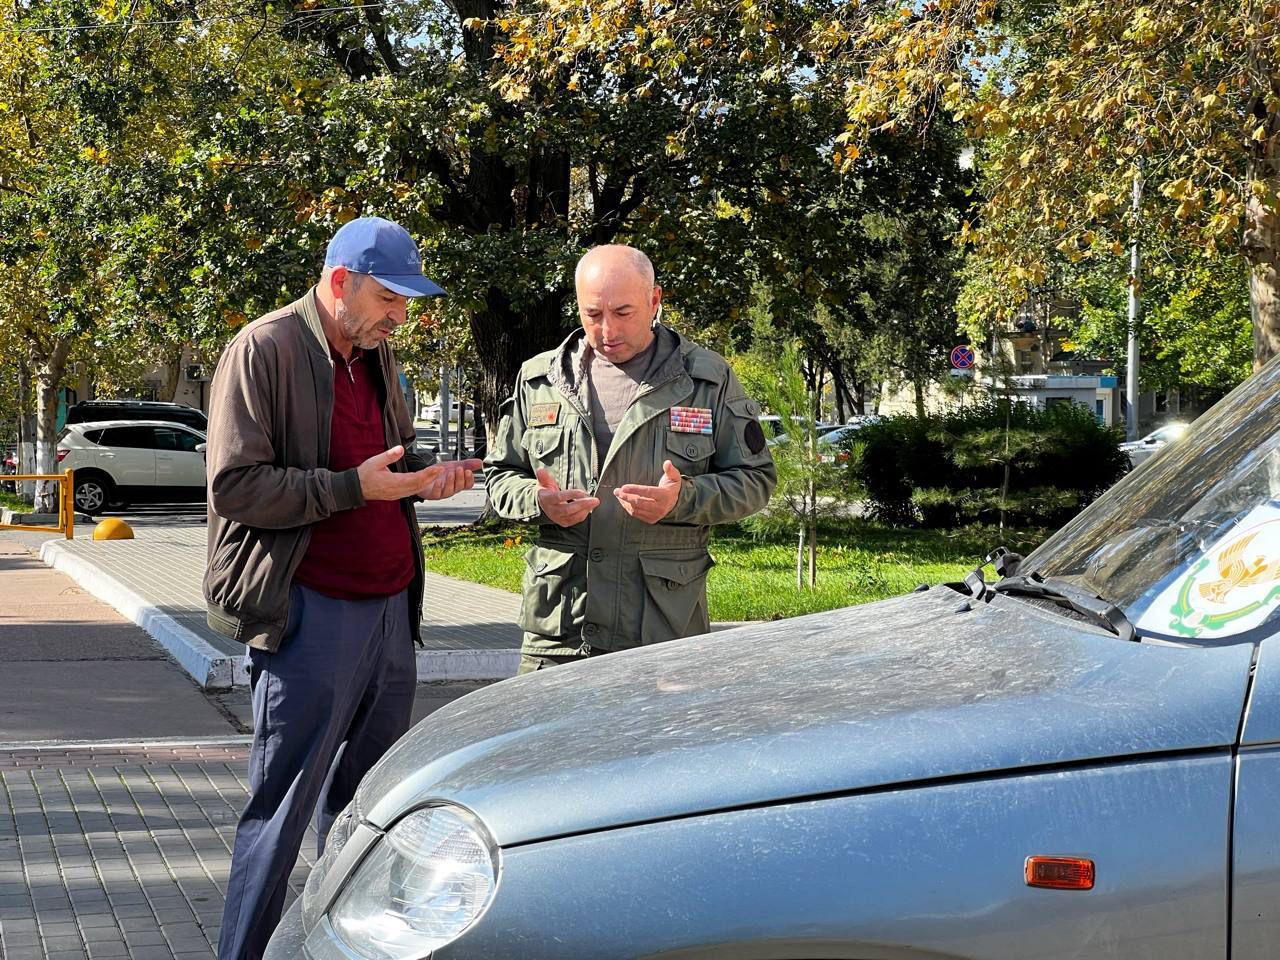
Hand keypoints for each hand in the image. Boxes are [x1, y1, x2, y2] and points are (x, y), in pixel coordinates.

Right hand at [357, 446, 481, 501]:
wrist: (355, 488)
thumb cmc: (363, 475)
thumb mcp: (374, 462)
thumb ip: (389, 455)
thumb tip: (401, 448)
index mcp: (393, 483)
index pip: (415, 479)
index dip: (428, 475)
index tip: (437, 469)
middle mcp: (397, 491)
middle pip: (419, 486)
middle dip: (431, 479)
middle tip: (442, 471)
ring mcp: (397, 494)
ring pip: (416, 490)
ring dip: (427, 483)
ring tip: (437, 475)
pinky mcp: (396, 495)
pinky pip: (411, 491)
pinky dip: (420, 486)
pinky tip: (425, 481)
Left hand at [416, 458, 483, 500]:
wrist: (425, 475)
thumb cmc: (441, 472)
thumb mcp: (454, 465)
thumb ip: (467, 464)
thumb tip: (481, 462)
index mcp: (458, 483)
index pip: (468, 485)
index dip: (469, 479)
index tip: (469, 471)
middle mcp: (452, 489)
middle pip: (459, 487)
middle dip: (460, 478)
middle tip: (460, 469)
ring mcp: (442, 493)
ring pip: (449, 491)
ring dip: (451, 481)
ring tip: (450, 472)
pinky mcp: (432, 494)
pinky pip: (436, 493)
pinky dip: (438, 486)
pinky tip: (439, 479)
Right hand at [536, 468, 599, 526]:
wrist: (543, 504)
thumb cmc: (546, 492)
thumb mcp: (544, 483)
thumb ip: (544, 477)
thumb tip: (541, 470)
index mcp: (547, 499)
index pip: (559, 498)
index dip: (571, 495)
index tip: (582, 492)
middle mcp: (552, 510)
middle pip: (568, 509)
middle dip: (582, 504)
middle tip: (594, 500)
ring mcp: (558, 518)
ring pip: (573, 516)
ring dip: (585, 509)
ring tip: (594, 502)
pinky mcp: (564, 522)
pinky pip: (575, 520)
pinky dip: (583, 514)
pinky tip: (589, 508)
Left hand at [614, 460, 681, 523]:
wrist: (674, 502)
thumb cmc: (671, 487)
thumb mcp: (674, 477)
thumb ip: (670, 470)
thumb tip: (667, 462)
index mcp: (665, 496)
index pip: (648, 492)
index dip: (635, 489)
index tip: (623, 487)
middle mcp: (660, 507)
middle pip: (639, 502)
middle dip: (626, 496)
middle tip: (617, 491)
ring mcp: (655, 515)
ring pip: (636, 509)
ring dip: (625, 502)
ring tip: (618, 494)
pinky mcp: (651, 519)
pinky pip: (636, 514)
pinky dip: (628, 507)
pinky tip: (623, 501)